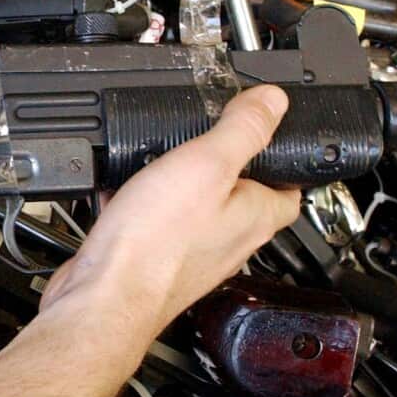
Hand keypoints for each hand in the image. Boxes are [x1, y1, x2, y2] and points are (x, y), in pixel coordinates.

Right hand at [39, 85, 299, 332]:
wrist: (104, 295)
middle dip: (226, 167)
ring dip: (181, 184)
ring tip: (162, 159)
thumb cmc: (156, 244)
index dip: (285, 161)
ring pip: (196, 209)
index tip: (274, 137)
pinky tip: (122, 191)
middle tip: (210, 139)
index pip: (291, 188)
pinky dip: (142, 203)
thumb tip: (274, 101)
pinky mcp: (156, 262)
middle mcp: (230, 240)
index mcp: (255, 217)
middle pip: (242, 197)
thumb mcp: (206, 164)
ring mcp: (192, 254)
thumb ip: (243, 129)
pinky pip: (156, 224)